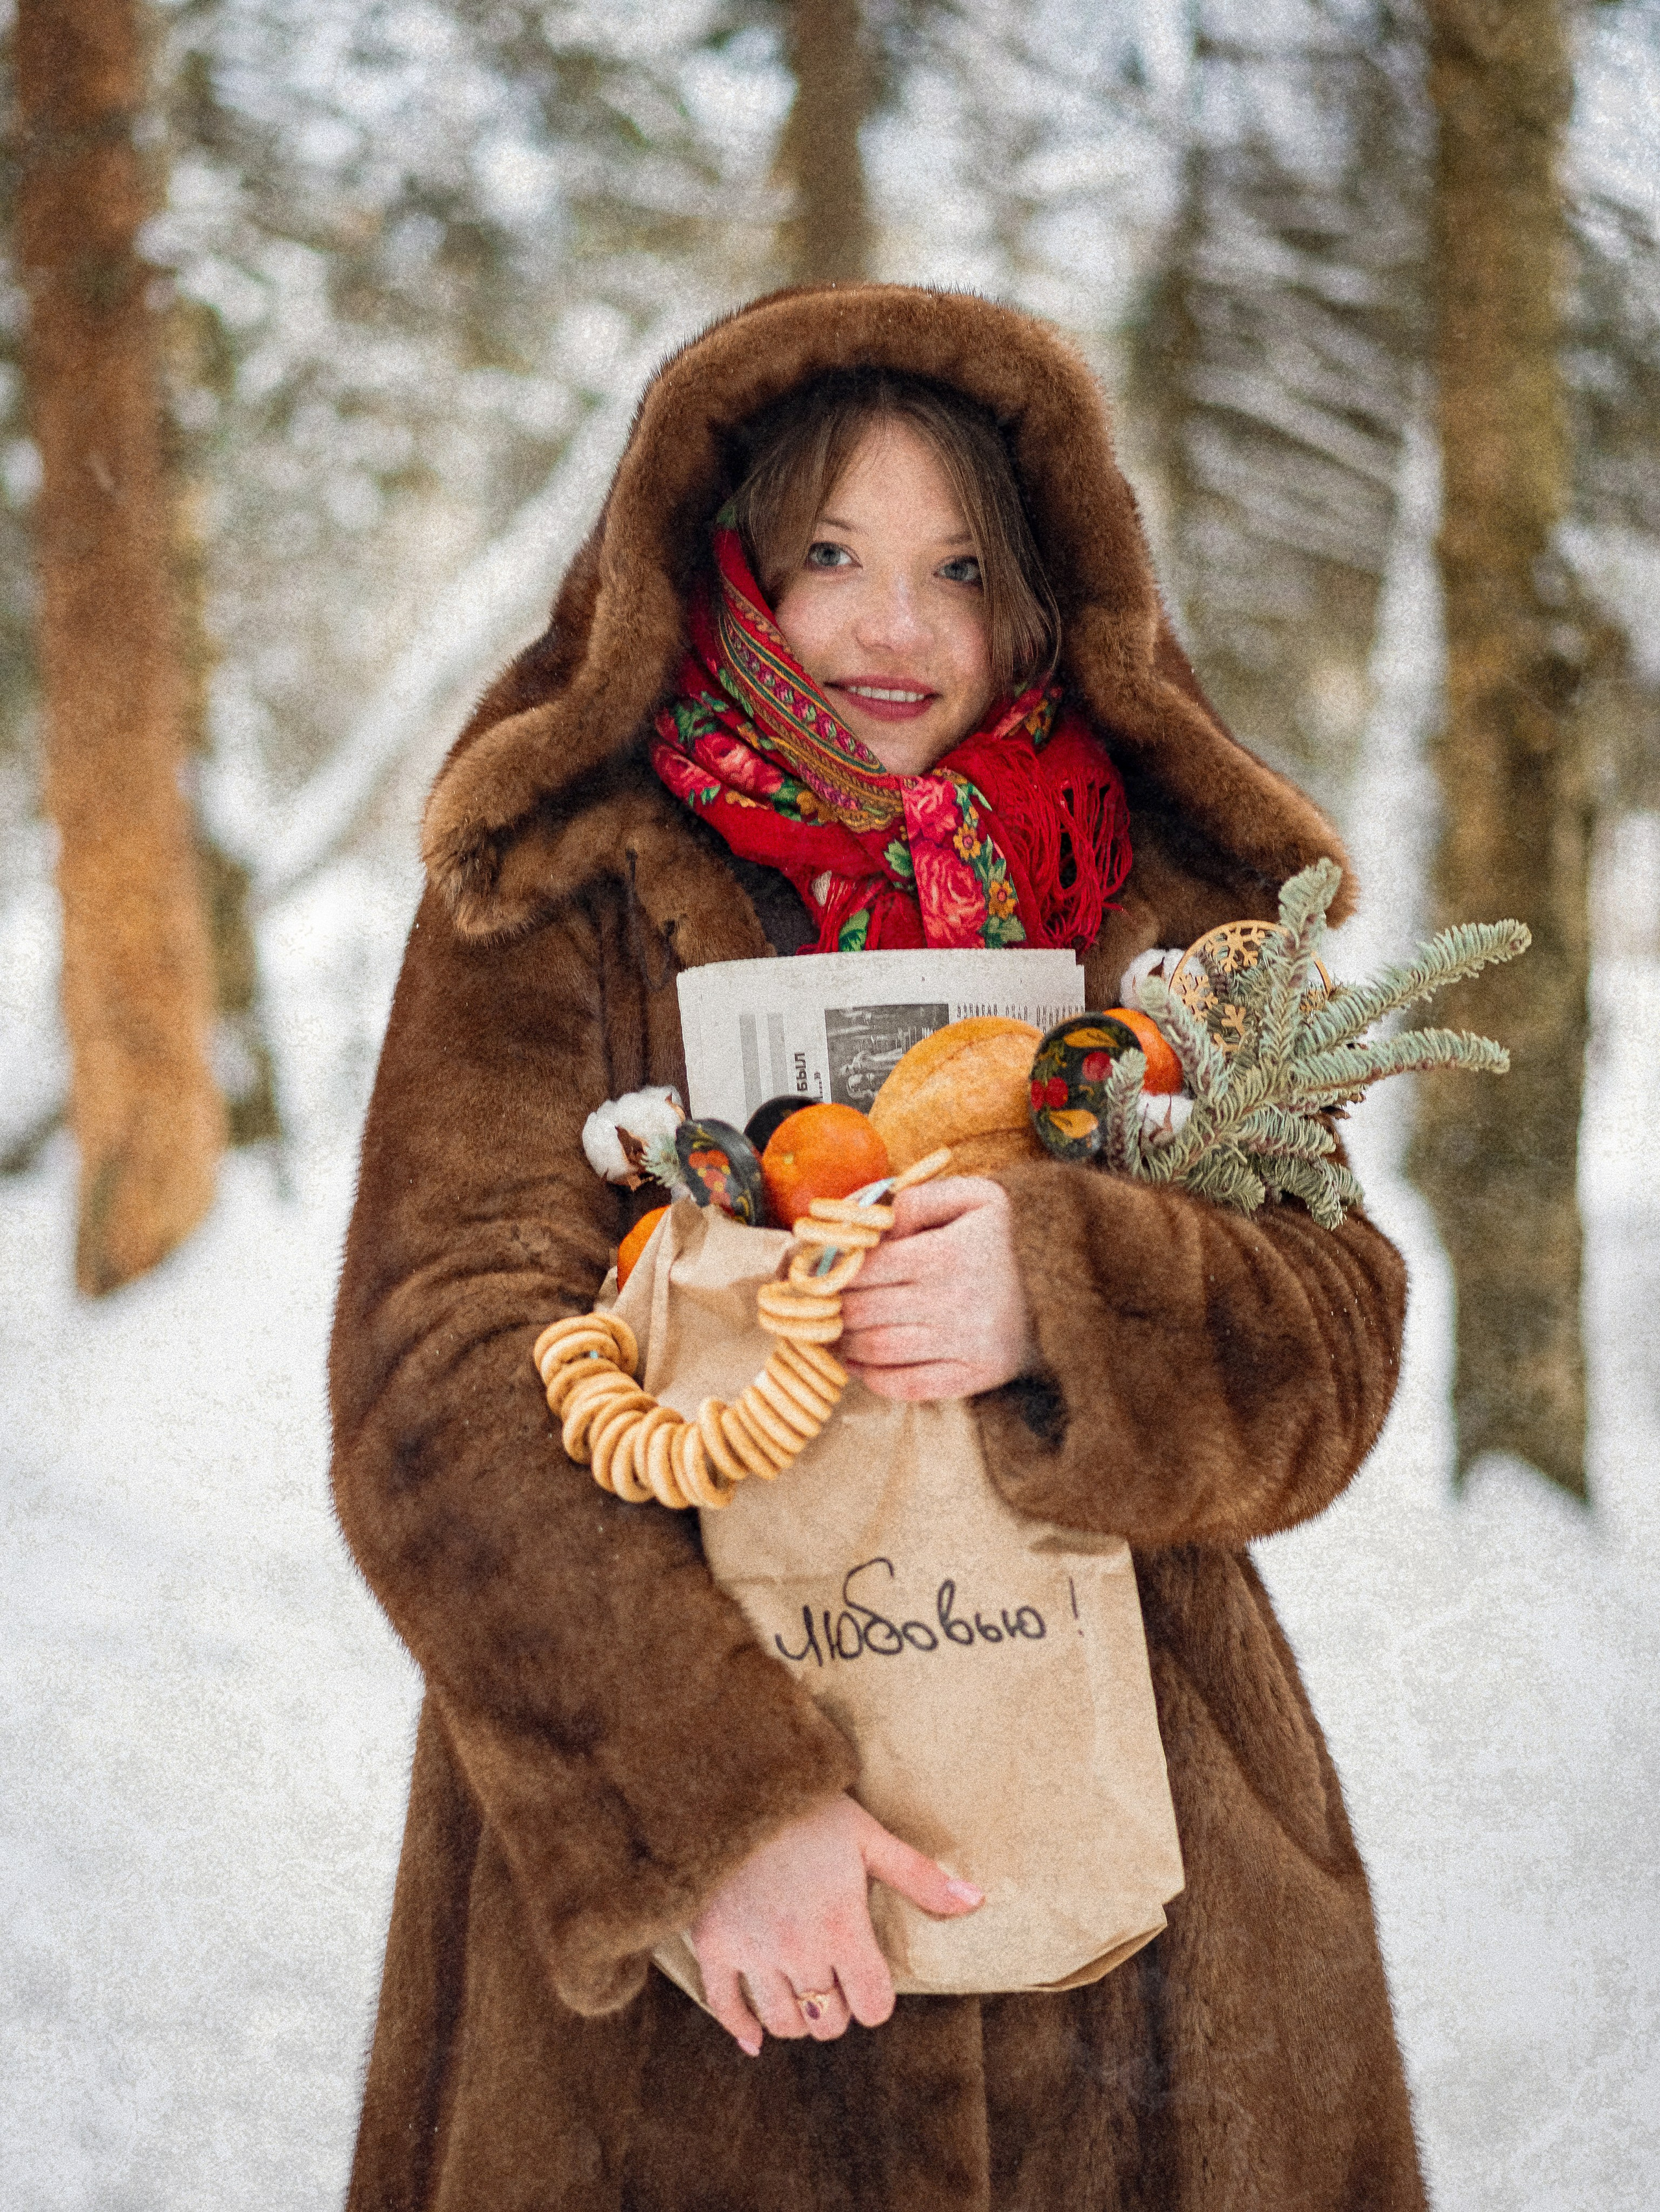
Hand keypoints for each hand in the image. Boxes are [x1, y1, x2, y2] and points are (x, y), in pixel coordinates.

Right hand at [690, 1794, 982, 2054]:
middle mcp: (799, 1950)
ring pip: (784, 2022)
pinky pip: (725, 2006)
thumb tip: (975, 1901)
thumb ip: (919, 1878)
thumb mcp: (869, 1837)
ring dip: (799, 2019)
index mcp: (841, 1927)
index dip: (877, 2001)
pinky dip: (741, 2028)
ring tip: (804, 1996)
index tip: (871, 1983)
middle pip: (828, 2020)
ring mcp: (753, 1952)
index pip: (872, 2006)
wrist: (736, 1786)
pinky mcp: (713, 1946)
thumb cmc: (809, 1811)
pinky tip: (756, 2036)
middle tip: (836, 1986)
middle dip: (839, 2011)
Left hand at [838, 1176, 1033, 1399]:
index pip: (863, 1268)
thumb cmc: (1004, 1239)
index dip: (833, 1272)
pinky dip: (873, 1378)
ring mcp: (964, 1344)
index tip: (822, 1273)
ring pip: (876, 1349)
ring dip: (846, 1343)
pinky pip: (906, 1386)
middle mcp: (955, 1301)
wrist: (1066, 1287)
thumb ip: (917, 1199)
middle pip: (861, 1311)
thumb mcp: (974, 1198)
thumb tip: (869, 1223)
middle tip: (823, 1305)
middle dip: (833, 1308)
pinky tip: (861, 1364)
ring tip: (840, 1331)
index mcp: (947, 1253)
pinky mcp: (974, 1376)